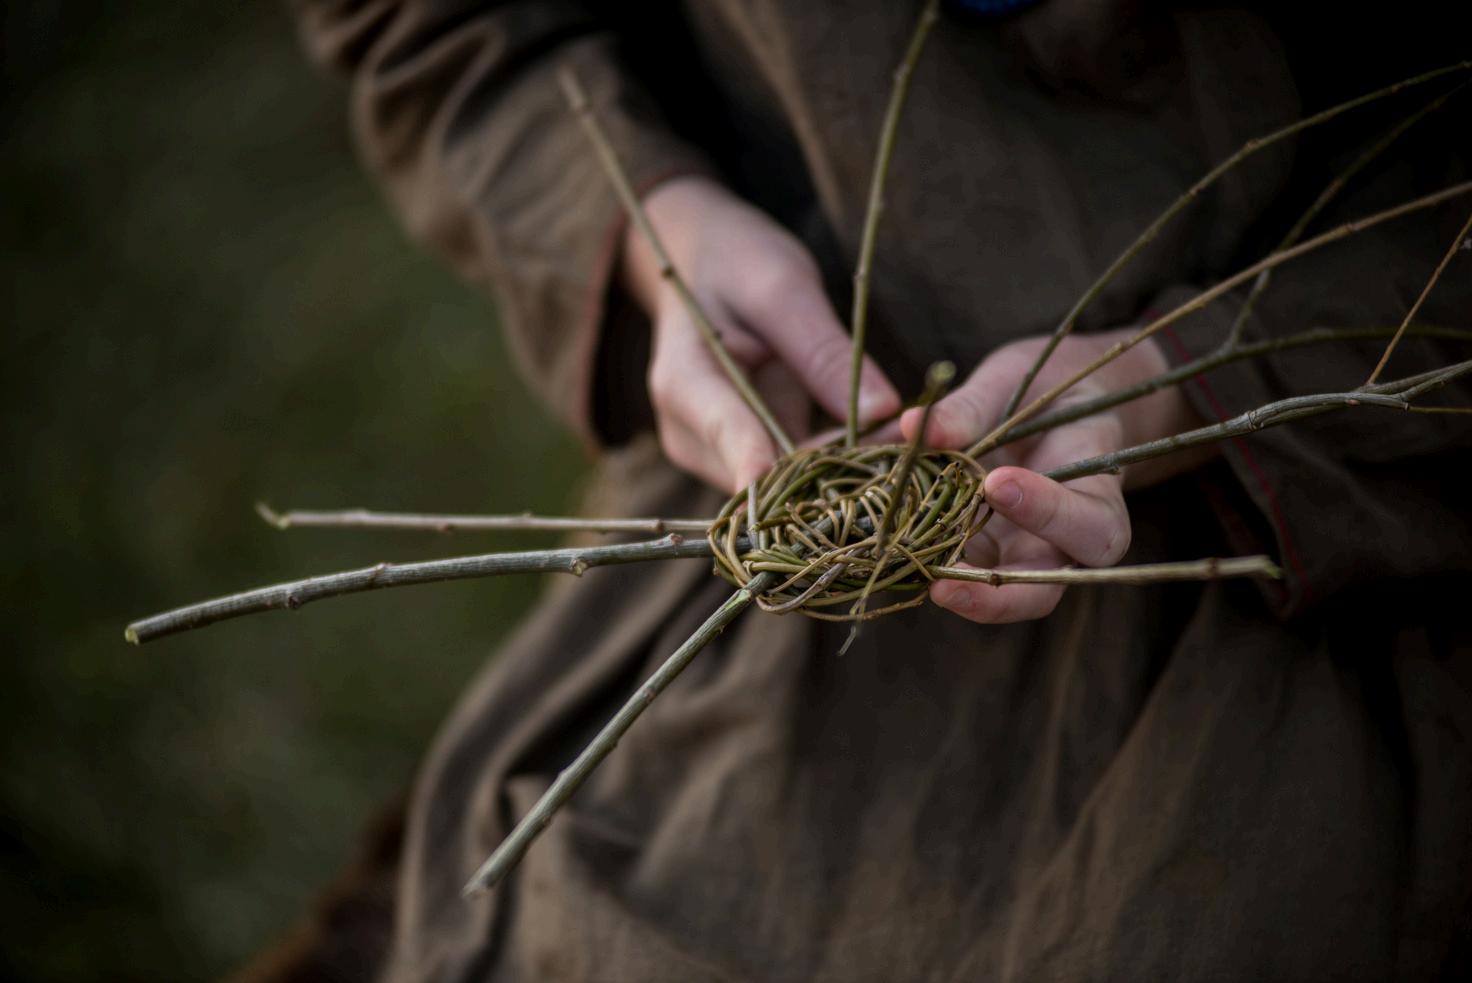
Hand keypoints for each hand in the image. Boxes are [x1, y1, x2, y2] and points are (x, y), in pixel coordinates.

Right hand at [621, 177, 900, 491]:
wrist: (707, 267)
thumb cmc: (737, 263)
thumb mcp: (783, 288)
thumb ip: (823, 351)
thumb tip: (881, 411)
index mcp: (683, 379)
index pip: (723, 427)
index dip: (757, 460)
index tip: (788, 495)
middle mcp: (690, 431)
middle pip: (761, 471)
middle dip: (832, 466)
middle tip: (907, 442)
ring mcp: (715, 452)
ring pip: (782, 484)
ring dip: (842, 468)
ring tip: (905, 437)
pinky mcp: (744, 458)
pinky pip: (793, 475)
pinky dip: (836, 462)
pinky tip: (882, 443)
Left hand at [899, 329, 1211, 623]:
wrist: (1054, 409)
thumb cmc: (1047, 392)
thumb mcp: (1014, 383)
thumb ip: (973, 407)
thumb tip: (915, 427)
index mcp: (1096, 496)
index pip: (1090, 526)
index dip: (1049, 513)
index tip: (996, 481)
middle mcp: (1060, 542)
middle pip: (1042, 594)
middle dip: (993, 597)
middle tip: (942, 584)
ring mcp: (1016, 556)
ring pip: (993, 596)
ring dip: (947, 589)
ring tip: (902, 567)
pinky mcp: (978, 556)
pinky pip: (954, 573)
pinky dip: (920, 564)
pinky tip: (883, 550)